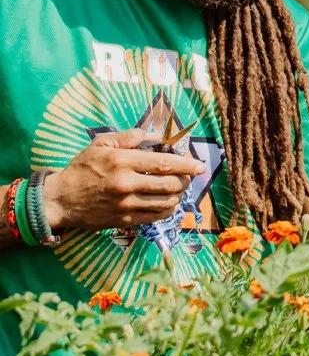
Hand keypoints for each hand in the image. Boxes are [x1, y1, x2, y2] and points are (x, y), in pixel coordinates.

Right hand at [42, 130, 206, 231]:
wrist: (60, 200)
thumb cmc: (82, 169)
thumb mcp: (100, 145)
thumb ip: (129, 137)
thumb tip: (155, 135)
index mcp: (122, 162)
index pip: (165, 163)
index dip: (187, 165)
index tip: (201, 166)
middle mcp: (126, 184)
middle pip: (170, 184)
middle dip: (185, 180)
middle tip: (188, 177)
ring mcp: (126, 205)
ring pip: (167, 202)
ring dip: (178, 195)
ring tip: (178, 188)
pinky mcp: (125, 220)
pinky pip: (156, 216)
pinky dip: (168, 209)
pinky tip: (168, 202)